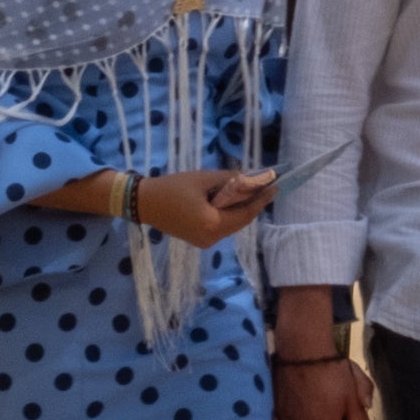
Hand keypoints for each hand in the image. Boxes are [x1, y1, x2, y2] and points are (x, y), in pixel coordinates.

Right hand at [134, 168, 271, 247]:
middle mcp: (212, 238)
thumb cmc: (172, 188)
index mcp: (213, 224)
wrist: (144, 203)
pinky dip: (229, 215)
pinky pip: (221, 227)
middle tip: (266, 188)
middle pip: (240, 221)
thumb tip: (250, 178)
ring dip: (241, 210)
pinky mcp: (198, 239)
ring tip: (253, 192)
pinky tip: (233, 201)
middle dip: (253, 205)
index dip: (261, 200)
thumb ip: (229, 180)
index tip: (275, 187)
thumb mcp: (203, 179)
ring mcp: (205, 241)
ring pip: (231, 225)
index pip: (245, 213)